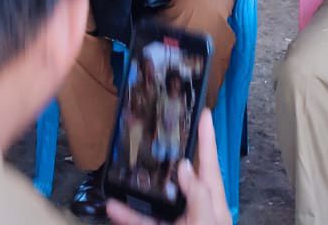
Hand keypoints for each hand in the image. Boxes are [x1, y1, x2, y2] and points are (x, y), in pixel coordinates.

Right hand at [107, 109, 229, 224]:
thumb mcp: (206, 222)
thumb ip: (198, 196)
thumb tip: (185, 166)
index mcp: (212, 201)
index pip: (209, 163)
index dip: (207, 138)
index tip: (205, 114)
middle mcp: (194, 208)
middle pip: (178, 175)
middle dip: (165, 156)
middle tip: (155, 135)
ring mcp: (178, 220)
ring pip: (155, 198)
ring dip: (137, 188)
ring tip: (122, 174)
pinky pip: (143, 219)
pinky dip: (128, 214)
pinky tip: (115, 208)